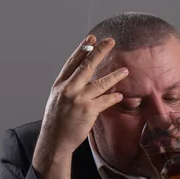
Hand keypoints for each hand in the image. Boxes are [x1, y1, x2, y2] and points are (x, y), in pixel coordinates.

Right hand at [37, 35, 128, 157]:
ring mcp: (79, 99)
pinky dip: (113, 97)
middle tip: (111, 41)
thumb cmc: (57, 121)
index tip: (92, 37)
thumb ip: (69, 87)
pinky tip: (120, 95)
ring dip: (115, 76)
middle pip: (87, 66)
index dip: (83, 48)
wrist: (54, 140)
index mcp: (60, 84)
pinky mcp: (88, 111)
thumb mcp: (58, 100)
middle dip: (100, 51)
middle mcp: (69, 89)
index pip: (73, 62)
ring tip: (125, 71)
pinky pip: (105, 101)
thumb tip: (83, 78)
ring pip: (100, 83)